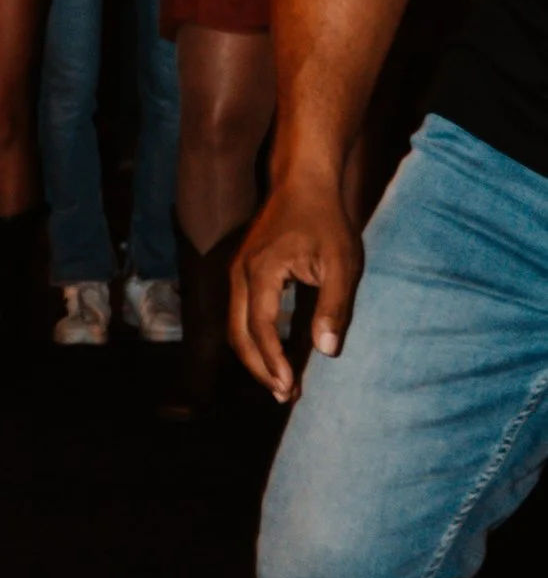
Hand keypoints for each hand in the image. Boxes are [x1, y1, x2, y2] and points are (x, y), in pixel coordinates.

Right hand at [232, 172, 361, 399]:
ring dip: (254, 356)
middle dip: (259, 368)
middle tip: (284, 396)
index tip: (289, 388)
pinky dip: (253, 338)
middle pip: (237, 333)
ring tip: (281, 382)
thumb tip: (327, 352)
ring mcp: (237, 270)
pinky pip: (240, 313)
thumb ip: (334, 308)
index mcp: (261, 271)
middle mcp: (240, 273)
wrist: (305, 181)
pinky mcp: (244, 270)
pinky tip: (274, 352)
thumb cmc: (327, 220)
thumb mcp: (342, 263)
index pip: (259, 327)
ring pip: (235, 324)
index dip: (272, 361)